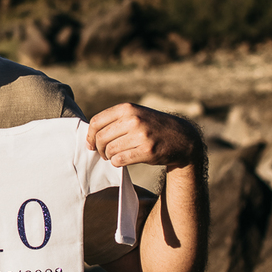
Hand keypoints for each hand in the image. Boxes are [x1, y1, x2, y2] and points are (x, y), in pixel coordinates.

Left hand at [86, 103, 202, 168]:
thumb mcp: (136, 114)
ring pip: (110, 150)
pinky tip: (122, 160)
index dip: (90, 136)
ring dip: (109, 156)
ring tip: (114, 156)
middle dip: (99, 149)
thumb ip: (115, 121)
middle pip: (101, 138)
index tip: (90, 145)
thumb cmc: (152, 127)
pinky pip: (120, 160)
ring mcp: (141, 135)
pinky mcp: (147, 151)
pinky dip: (117, 162)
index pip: (96, 122)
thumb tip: (90, 137)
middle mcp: (133, 120)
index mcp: (127, 108)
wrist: (182, 138)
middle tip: (103, 153)